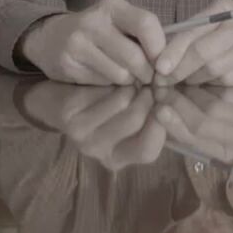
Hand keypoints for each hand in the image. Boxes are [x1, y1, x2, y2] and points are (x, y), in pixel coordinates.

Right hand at [21, 0, 165, 84]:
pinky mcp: (67, 64)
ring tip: (127, 78)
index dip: (160, 47)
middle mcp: (93, 21)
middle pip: (135, 56)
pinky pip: (102, 83)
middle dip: (147, 73)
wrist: (50, 38)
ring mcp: (77, 43)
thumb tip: (171, 60)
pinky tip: (106, 78)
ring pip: (120, 74)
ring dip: (129, 82)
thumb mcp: (119, 22)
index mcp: (112, 6)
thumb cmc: (98, 32)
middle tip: (148, 79)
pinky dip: (110, 86)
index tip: (163, 63)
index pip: (146, 23)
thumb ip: (144, 35)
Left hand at [23, 83, 166, 170]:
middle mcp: (102, 153)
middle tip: (153, 79)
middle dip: (150, 94)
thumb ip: (153, 116)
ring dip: (134, 83)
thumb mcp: (131, 117)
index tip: (166, 99)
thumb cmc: (104, 108)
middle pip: (137, 120)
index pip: (148, 151)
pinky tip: (117, 73)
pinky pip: (104, 91)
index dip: (162, 124)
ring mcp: (83, 137)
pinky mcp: (71, 116)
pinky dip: (116, 78)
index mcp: (121, 158)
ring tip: (136, 75)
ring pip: (123, 102)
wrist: (59, 99)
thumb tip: (174, 102)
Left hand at [153, 0, 232, 85]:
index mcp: (221, 9)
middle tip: (165, 83)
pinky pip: (229, 79)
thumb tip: (162, 52)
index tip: (157, 69)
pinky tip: (209, 87)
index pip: (190, 31)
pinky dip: (215, 85)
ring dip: (196, 80)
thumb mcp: (222, 21)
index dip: (171, 52)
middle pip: (200, 51)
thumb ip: (196, 32)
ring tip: (185, 85)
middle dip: (179, 70)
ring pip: (213, 68)